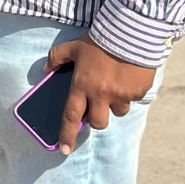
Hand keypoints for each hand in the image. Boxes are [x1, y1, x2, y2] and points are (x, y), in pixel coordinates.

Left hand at [47, 36, 155, 155]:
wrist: (129, 33)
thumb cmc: (98, 41)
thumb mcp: (73, 46)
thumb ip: (56, 58)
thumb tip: (46, 70)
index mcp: (82, 85)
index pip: (71, 116)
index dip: (67, 135)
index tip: (64, 150)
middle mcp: (101, 94)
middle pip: (99, 122)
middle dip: (97, 119)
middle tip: (97, 106)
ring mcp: (121, 95)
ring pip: (118, 111)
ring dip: (115, 104)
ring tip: (114, 84)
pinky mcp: (138, 92)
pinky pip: (132, 98)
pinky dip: (129, 91)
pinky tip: (127, 75)